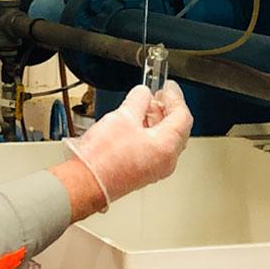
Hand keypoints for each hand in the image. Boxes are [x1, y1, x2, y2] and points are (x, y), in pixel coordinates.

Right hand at [63, 81, 192, 206]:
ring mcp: (155, 168)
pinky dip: (148, 134)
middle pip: (176, 129)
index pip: (182, 117)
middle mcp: (166, 160)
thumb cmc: (103, 157)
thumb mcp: (123, 117)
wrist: (87, 181)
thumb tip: (143, 93)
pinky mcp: (142, 172)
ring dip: (156, 121)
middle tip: (156, 95)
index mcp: (167, 146)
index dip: (175, 98)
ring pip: (164, 140)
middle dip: (166, 109)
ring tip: (142, 108)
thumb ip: (138, 100)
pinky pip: (153, 149)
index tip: (168, 87)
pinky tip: (134, 125)